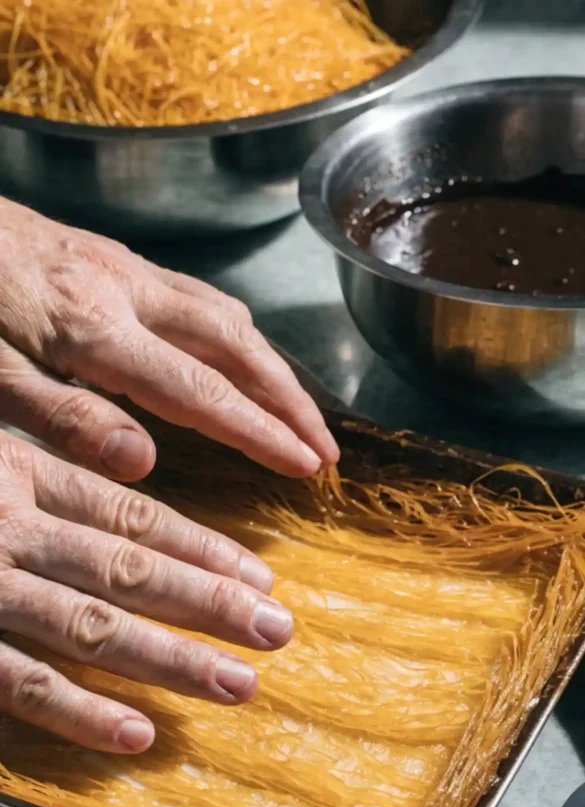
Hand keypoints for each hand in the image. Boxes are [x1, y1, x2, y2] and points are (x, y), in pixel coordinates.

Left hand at [0, 198, 338, 479]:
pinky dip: (238, 334)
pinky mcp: (117, 260)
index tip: (306, 465)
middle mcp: (128, 292)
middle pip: (236, 347)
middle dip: (289, 401)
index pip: (202, 393)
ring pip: (226, 316)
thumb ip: (65, 419)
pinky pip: (200, 296)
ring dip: (272, 367)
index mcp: (96, 330)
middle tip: (324, 448)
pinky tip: (241, 354)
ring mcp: (126, 270)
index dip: (261, 432)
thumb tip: (144, 463)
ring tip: (299, 413)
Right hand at [0, 430, 292, 751]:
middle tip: (277, 630)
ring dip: (171, 659)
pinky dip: (81, 713)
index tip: (260, 577)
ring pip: (91, 627)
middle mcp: (8, 526)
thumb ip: (46, 478)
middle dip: (209, 602)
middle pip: (126, 567)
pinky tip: (141, 734)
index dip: (201, 548)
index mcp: (19, 473)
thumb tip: (132, 483)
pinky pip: (22, 684)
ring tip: (240, 684)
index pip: (129, 516)